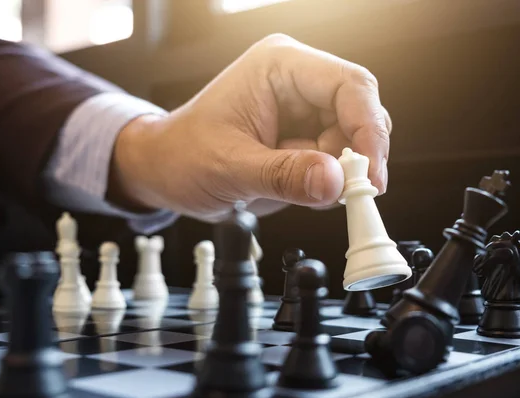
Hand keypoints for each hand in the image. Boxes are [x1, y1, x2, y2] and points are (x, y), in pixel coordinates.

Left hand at [110, 34, 391, 221]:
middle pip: (359, 111)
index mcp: (278, 66)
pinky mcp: (301, 137)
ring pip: (352, 138)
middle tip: (349, 192)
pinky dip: (330, 180)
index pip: (348, 86)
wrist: (164, 172)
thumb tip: (335, 182)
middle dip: (357, 156)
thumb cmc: (182, 155)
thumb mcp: (230, 168)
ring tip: (305, 189)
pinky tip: (302, 189)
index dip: (369, 130)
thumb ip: (284, 175)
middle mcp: (295, 81)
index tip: (370, 176)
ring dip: (342, 171)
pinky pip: (336, 158)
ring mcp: (301, 110)